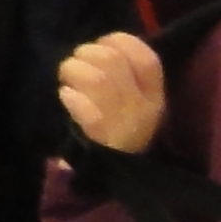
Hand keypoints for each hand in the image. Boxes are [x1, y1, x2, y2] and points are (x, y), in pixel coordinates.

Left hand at [60, 34, 165, 154]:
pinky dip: (72, 99)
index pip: (148, 59)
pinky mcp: (102, 142)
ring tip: (66, 79)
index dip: (122, 41)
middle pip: (113, 62)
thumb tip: (104, 44)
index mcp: (154, 97)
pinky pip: (89, 113)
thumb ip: (124, 76)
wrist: (108, 180)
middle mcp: (142, 109)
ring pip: (98, 80)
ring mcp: (123, 126)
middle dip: (87, 53)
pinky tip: (66, 96)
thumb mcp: (131, 103)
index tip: (103, 42)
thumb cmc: (115, 131)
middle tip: (76, 62)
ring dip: (74, 70)